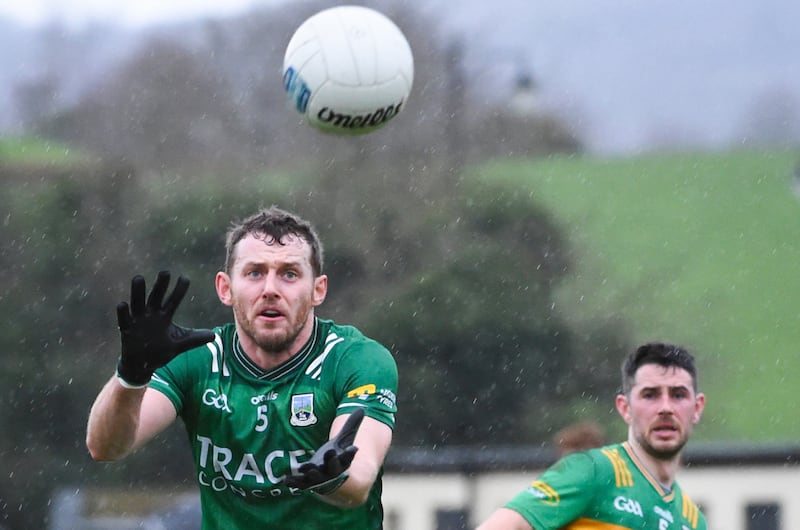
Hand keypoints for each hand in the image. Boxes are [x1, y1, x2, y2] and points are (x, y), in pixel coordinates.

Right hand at [115, 271, 214, 386]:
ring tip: (138, 278)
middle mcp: (151, 315)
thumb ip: (195, 339)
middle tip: (165, 272)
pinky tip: (123, 303)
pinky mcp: (126, 330)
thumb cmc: (160, 351)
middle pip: (156, 297)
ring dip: (137, 292)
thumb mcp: (179, 344)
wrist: (142, 365)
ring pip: (137, 303)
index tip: (185, 278)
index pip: (173, 300)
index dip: (179, 290)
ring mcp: (137, 321)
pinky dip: (123, 312)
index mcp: (164, 316)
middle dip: (160, 285)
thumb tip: (214, 336)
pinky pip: (123, 320)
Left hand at [284, 408, 364, 493]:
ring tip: (305, 468)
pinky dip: (294, 482)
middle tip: (330, 453)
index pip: (348, 456)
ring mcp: (320, 477)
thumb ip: (352, 425)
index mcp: (342, 460)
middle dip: (331, 461)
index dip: (351, 453)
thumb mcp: (345, 439)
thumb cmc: (338, 455)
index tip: (355, 448)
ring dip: (311, 473)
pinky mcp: (308, 481)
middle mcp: (332, 470)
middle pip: (333, 467)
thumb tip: (362, 408)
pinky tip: (285, 480)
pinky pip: (302, 483)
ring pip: (317, 476)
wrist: (332, 478)